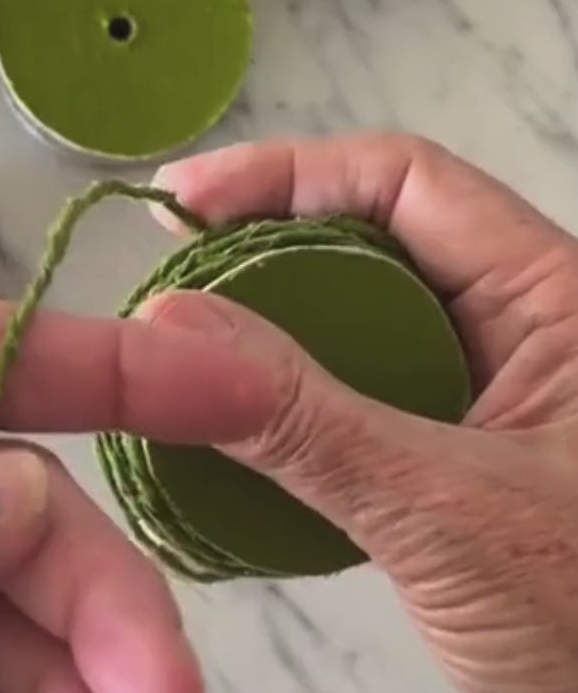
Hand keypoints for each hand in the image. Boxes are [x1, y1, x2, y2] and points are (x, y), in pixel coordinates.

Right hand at [149, 132, 577, 692]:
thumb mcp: (446, 517)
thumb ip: (305, 421)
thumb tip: (167, 328)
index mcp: (558, 303)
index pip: (406, 181)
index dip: (286, 175)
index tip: (175, 209)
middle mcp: (530, 338)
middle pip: (370, 247)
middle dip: (259, 259)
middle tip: (156, 299)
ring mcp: (497, 414)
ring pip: (358, 336)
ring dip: (267, 349)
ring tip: (169, 371)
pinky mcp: (467, 485)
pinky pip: (362, 418)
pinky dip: (290, 427)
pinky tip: (225, 456)